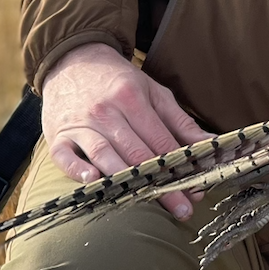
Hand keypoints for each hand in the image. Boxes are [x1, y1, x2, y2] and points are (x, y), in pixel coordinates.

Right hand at [42, 43, 209, 221]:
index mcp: (132, 98)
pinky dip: (77, 170)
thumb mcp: (153, 92)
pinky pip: (65, 157)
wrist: (71, 61)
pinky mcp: (57, 136)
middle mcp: (106, 111)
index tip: (197, 189)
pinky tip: (93, 181)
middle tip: (182, 208)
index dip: (181, 166)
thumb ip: (180, 121)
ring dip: (127, 183)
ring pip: (105, 155)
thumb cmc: (118, 82)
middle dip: (161, 184)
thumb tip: (211, 143)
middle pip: (137, 153)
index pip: (161, 140)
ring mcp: (80, 125)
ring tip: (146, 204)